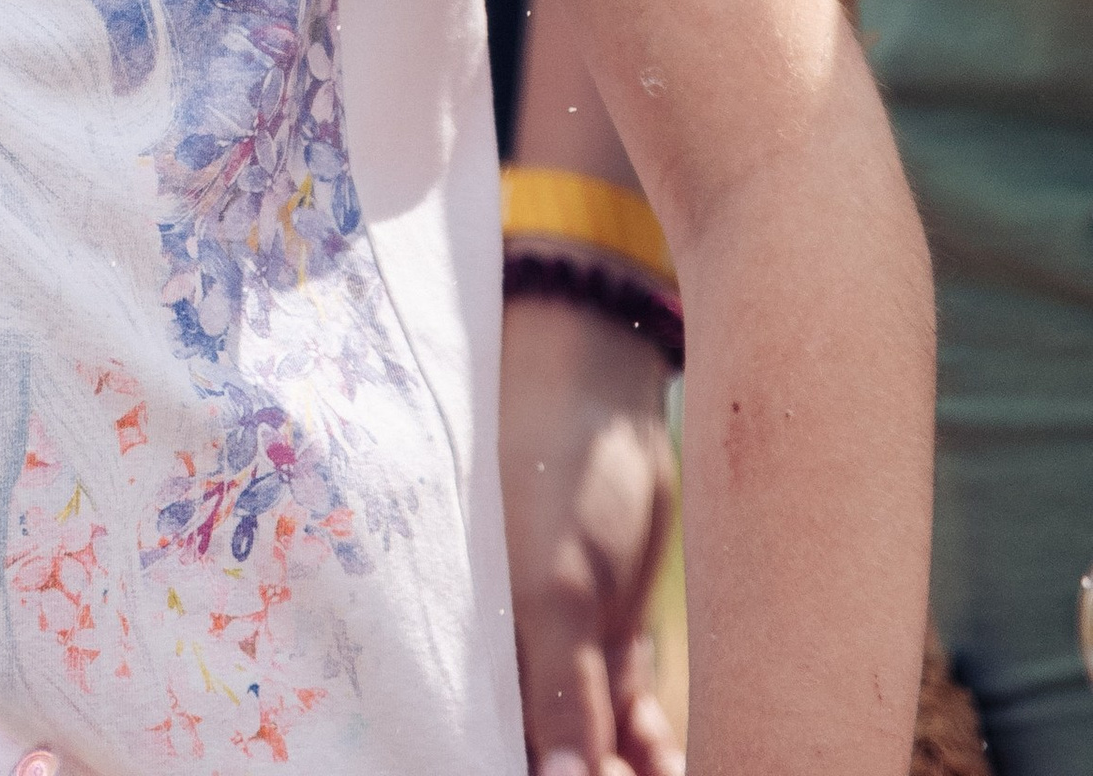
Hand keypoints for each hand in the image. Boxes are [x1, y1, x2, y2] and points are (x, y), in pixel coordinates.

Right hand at [501, 292, 683, 775]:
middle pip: (547, 748)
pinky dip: (642, 736)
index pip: (495, 741)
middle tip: (628, 768)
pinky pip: (619, 713)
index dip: (546, 768)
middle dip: (591, 769)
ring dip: (626, 761)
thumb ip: (560, 692)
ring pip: (591, 742)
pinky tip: (657, 734)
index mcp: (473, 646)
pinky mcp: (602, 631)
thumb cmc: (555, 474)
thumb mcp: (558, 588)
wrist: (598, 393)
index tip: (593, 774)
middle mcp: (508, 652)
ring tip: (656, 757)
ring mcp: (557, 643)